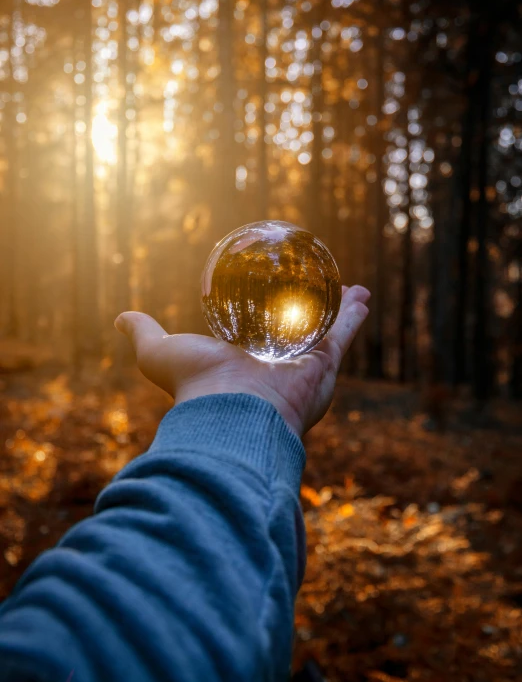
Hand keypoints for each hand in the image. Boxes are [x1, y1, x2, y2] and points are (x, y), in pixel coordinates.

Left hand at [115, 285, 369, 437]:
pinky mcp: (324, 364)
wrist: (230, 413)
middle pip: (302, 334)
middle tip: (320, 295)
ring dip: (340, 311)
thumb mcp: (161, 354)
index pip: (262, 338)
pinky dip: (353, 314)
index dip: (269, 321)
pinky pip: (343, 333)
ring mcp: (305, 367)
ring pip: (327, 331)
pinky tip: (360, 296)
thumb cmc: (195, 387)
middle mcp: (280, 370)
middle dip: (314, 317)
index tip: (272, 304)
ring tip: (351, 292)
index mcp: (247, 368)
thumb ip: (145, 335)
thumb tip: (121, 318)